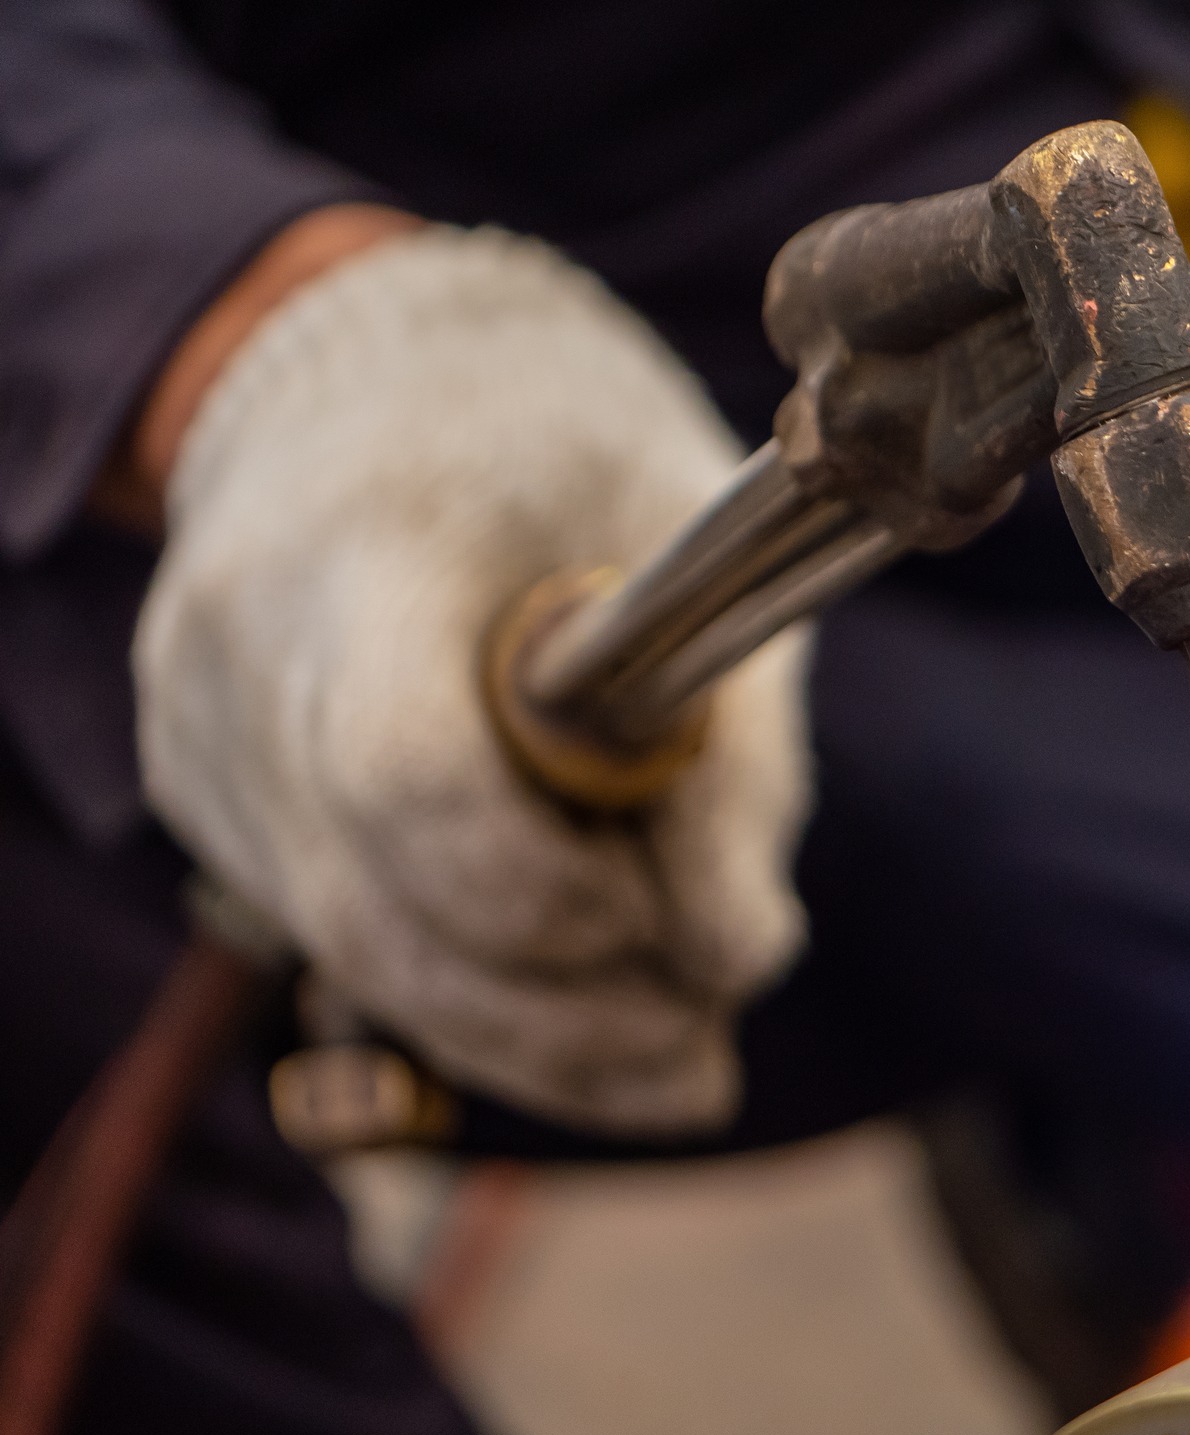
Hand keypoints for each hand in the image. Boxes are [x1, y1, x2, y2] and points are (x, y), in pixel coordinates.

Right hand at [136, 226, 811, 1129]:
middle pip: (378, 913)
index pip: (406, 776)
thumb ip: (732, 764)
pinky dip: (473, 995)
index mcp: (365, 543)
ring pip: (358, 957)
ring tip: (681, 1065)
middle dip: (556, 1019)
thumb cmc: (563, 451)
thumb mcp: (694, 559)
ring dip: (531, 1041)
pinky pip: (343, 936)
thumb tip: (740, 964)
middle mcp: (243, 650)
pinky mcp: (212, 794)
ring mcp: (205, 731)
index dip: (542, 889)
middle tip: (704, 1062)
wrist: (377, 369)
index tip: (656, 907)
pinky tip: (589, 1014)